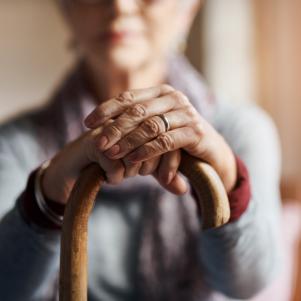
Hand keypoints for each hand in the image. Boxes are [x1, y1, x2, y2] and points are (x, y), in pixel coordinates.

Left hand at [84, 85, 236, 193]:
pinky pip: (165, 141)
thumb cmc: (177, 140)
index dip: (106, 109)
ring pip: (150, 126)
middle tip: (98, 143)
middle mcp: (174, 98)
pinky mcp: (195, 132)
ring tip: (111, 153)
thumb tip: (100, 130)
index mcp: (161, 93)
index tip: (88, 123)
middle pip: (137, 111)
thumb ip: (134, 125)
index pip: (128, 98)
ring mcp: (186, 113)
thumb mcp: (155, 129)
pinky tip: (132, 159)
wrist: (210, 152)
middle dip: (114, 128)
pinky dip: (147, 150)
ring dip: (128, 141)